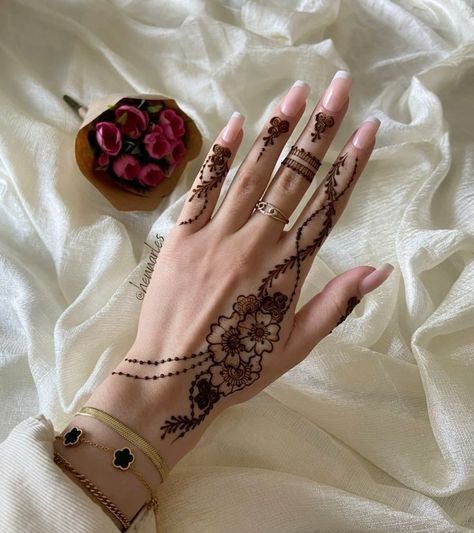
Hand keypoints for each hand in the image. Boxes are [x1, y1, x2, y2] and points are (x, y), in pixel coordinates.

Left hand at [88, 72, 392, 469]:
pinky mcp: (180, 236)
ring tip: (296, 94)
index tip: (366, 129)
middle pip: (294, 176)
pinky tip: (235, 124)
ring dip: (276, 130)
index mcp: (287, 269)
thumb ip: (336, 304)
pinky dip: (219, 154)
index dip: (349, 165)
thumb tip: (379, 270)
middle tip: (338, 88)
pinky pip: (203, 187)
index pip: (327, 206)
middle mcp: (255, 242)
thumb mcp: (295, 346)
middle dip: (320, 129)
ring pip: (252, 172)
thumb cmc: (236, 367)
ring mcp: (215, 235)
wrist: (170, 378)